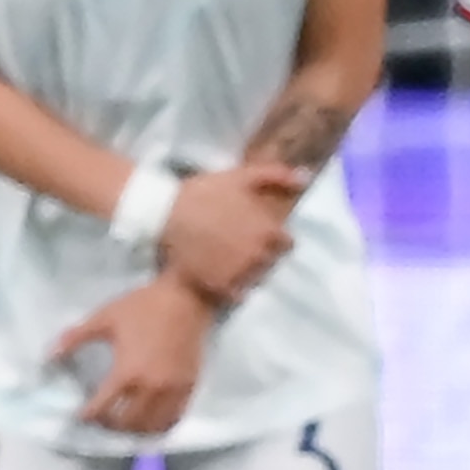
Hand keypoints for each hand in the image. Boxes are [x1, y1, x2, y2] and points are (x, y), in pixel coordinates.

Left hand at [56, 276, 211, 436]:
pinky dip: (158, 424)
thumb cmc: (143, 306)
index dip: (87, 415)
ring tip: (124, 421)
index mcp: (126, 373)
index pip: (102, 408)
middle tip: (101, 418)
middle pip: (126, 424)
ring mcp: (172, 390)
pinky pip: (173, 417)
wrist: (187, 297)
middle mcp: (150, 388)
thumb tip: (49, 355)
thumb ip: (75, 338)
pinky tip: (149, 419)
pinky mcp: (189, 386)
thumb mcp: (104, 318)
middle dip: (110, 425)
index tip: (79, 415)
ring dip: (135, 430)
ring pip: (151, 427)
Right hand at [158, 161, 307, 304]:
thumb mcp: (241, 176)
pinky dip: (233, 288)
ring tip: (229, 258)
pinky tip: (220, 273)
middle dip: (261, 254)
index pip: (287, 243)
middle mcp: (258, 255)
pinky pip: (238, 294)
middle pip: (271, 262)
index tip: (258, 232)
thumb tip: (305, 179)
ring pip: (256, 279)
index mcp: (268, 231)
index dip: (274, 238)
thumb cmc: (204, 192)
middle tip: (241, 245)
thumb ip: (276, 176)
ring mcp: (239, 273)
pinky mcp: (220, 287)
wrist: (163, 213)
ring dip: (248, 271)